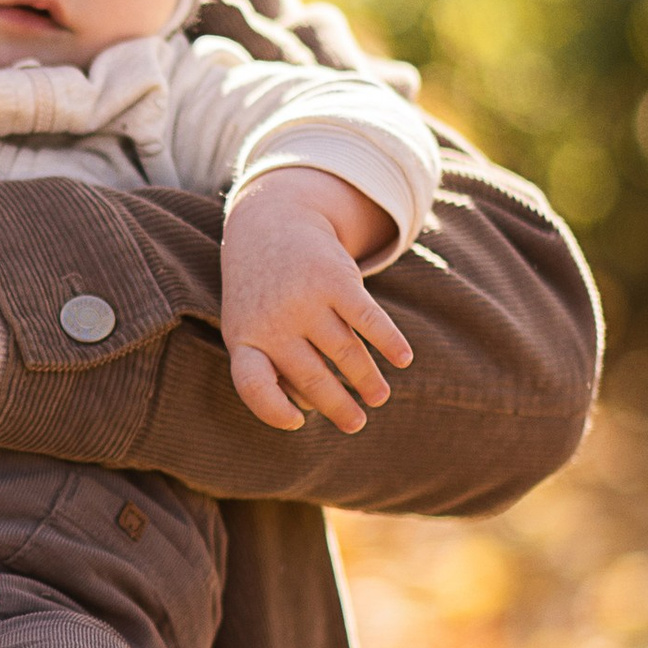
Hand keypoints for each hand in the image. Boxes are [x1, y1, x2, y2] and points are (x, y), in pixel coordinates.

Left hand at [221, 168, 413, 434]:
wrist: (271, 223)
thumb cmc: (262, 294)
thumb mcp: (248, 327)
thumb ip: (270, 365)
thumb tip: (310, 408)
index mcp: (244, 338)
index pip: (254, 384)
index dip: (274, 409)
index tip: (299, 423)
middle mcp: (273, 321)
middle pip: (312, 377)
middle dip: (339, 406)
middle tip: (356, 424)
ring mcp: (304, 300)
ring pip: (344, 353)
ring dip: (366, 380)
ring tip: (378, 397)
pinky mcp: (335, 279)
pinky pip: (368, 320)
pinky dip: (389, 341)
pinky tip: (403, 358)